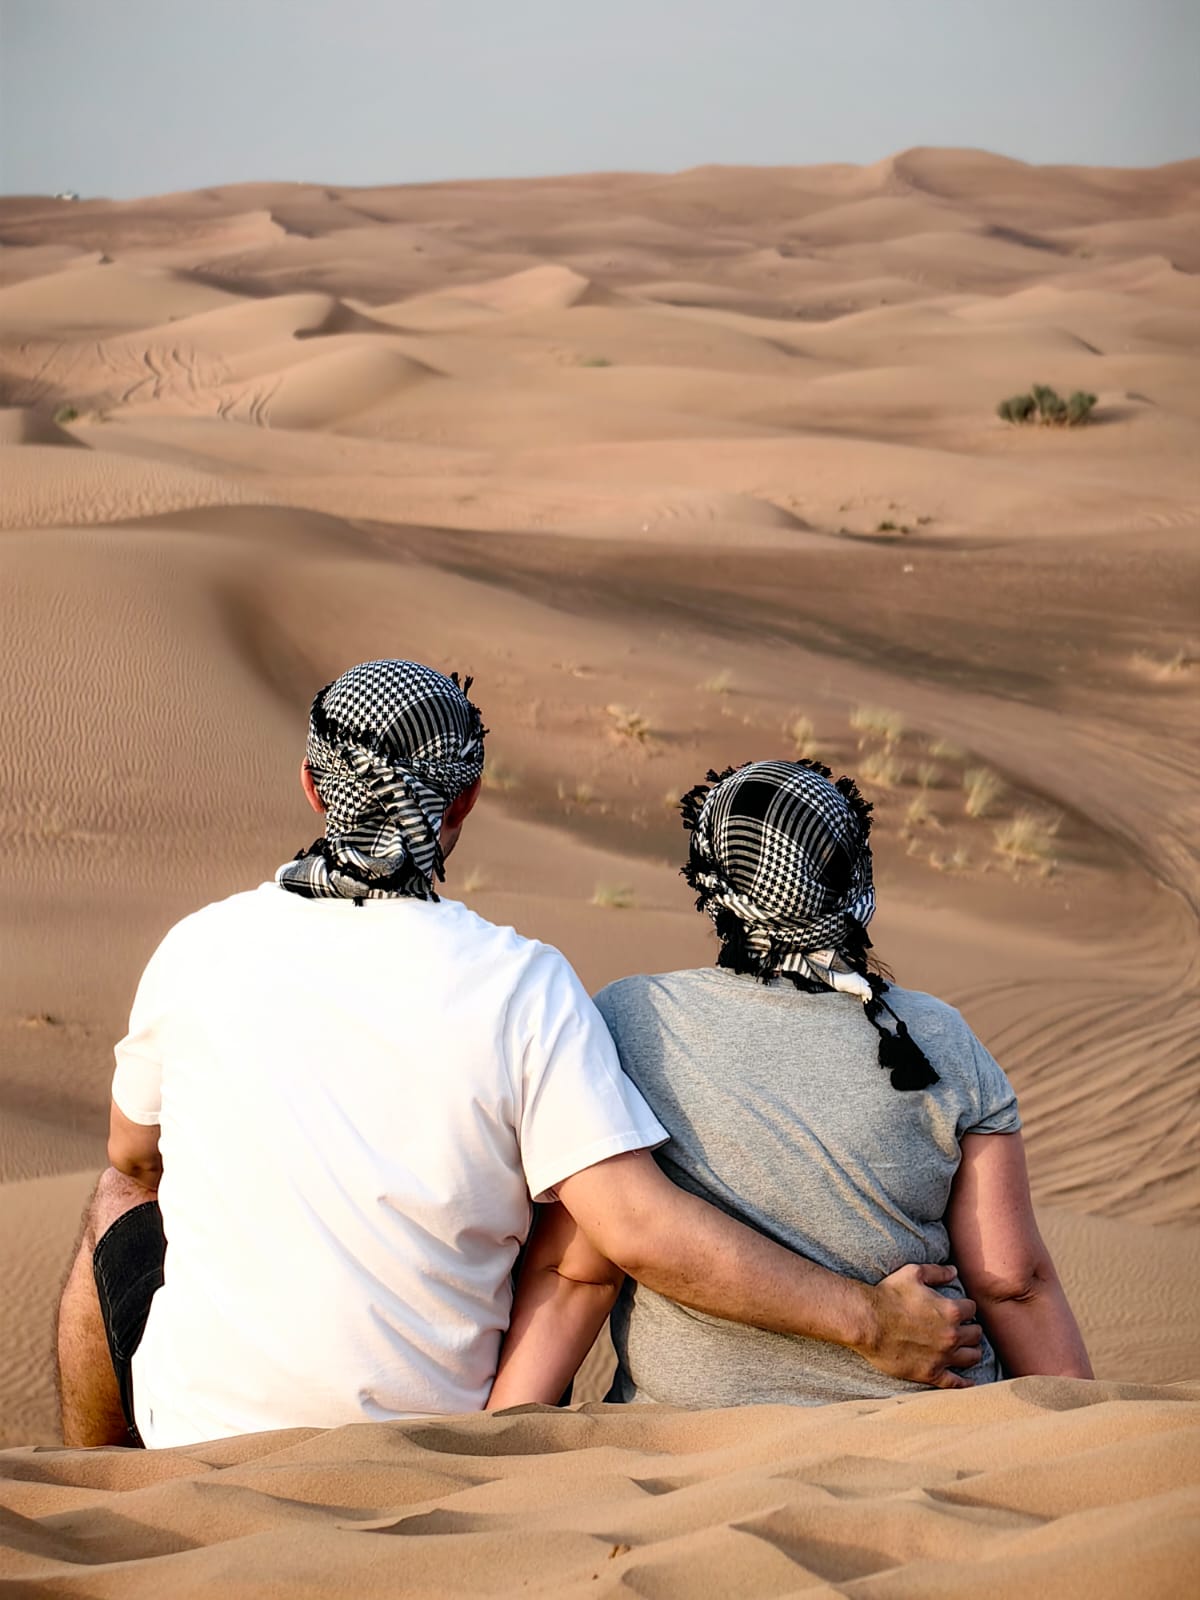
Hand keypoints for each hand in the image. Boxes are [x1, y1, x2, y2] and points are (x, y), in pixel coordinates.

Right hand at [856, 1264, 982, 1388]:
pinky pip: (955, 1383)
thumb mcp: (912, 1273)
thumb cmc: (888, 1295)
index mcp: (951, 1310)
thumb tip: (954, 1271)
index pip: (972, 1309)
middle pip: (976, 1334)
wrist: (867, 1322)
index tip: (959, 1308)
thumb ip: (937, 1271)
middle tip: (964, 1328)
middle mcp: (952, 1335)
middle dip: (971, 1329)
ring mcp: (942, 1357)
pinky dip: (964, 1383)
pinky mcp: (930, 1373)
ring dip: (972, 1351)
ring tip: (967, 1349)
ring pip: (972, 1357)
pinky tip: (968, 1382)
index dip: (966, 1307)